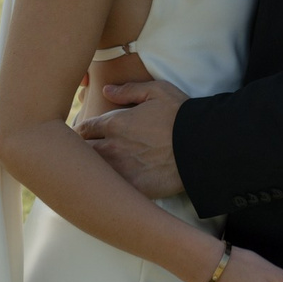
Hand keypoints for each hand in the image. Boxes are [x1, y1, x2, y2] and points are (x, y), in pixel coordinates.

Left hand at [77, 75, 183, 196]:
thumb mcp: (158, 92)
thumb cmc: (182, 116)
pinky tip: (111, 189)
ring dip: (91, 172)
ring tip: (93, 174)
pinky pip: (110, 190)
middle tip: (83, 157)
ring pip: (92, 173)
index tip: (83, 138)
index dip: (80, 134)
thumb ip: (129, 90)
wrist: (203, 145)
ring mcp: (121, 170)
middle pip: (80, 153)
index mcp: (114, 123)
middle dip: (79, 154)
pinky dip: (108, 189)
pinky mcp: (133, 188)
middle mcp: (112, 147)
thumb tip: (106, 91)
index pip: (82, 130)